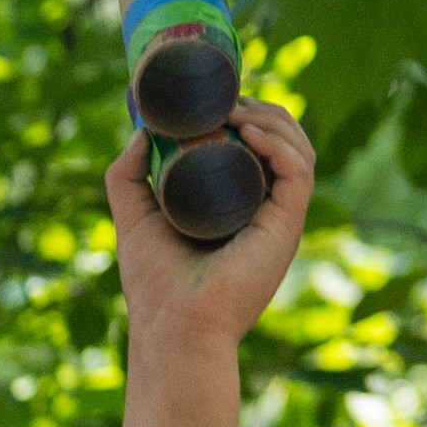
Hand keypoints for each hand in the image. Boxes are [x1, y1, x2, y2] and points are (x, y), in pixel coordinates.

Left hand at [107, 96, 313, 350]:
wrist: (172, 326)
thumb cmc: (154, 283)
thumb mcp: (133, 217)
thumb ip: (127, 177)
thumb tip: (138, 130)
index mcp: (240, 204)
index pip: (258, 147)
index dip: (244, 115)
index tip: (214, 99)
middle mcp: (266, 208)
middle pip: (282, 141)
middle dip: (259, 110)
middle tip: (223, 101)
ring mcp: (280, 216)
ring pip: (296, 148)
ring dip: (270, 120)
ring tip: (234, 111)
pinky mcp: (287, 225)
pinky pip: (299, 171)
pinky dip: (279, 145)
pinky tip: (250, 133)